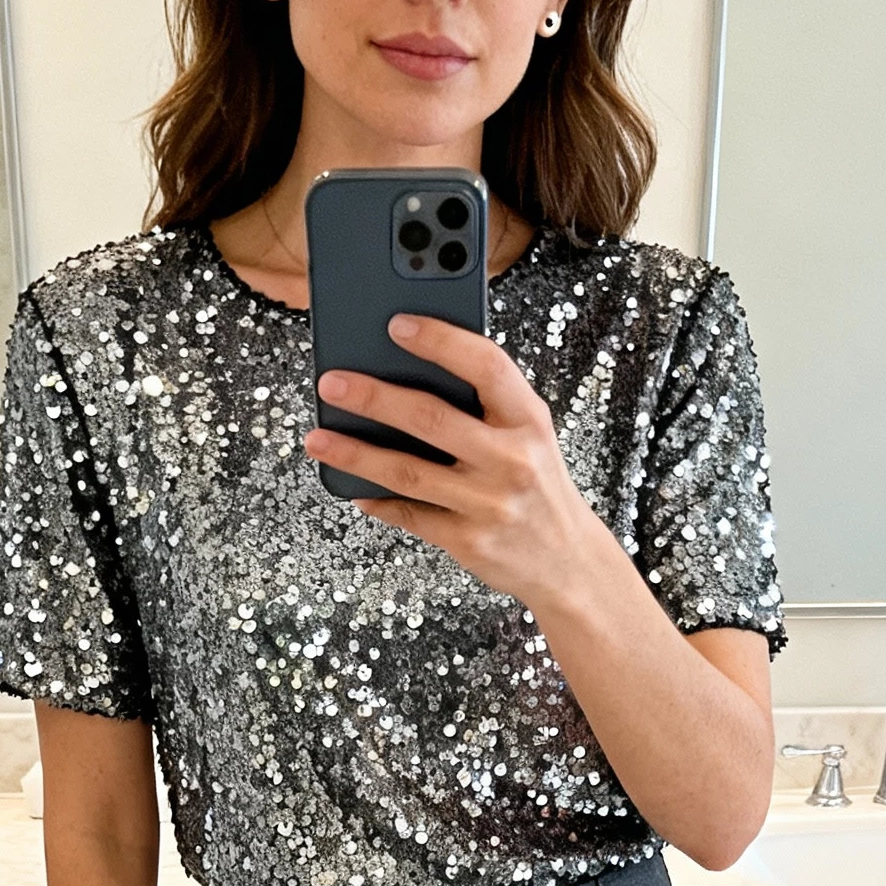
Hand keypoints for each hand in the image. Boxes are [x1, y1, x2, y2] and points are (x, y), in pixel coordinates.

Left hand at [304, 314, 602, 608]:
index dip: (440, 341)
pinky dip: (377, 500)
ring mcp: (488, 504)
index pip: (485, 366)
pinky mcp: (468, 541)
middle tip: (331, 384)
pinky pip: (410, 515)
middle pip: (431, 419)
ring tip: (318, 439)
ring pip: (408, 472)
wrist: (567, 561)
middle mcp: (511, 460)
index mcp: (529, 420)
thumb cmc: (538, 486)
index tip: (397, 324)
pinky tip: (352, 486)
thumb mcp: (530, 435)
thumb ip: (486, 405)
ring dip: (356, 453)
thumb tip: (409, 372)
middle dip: (373, 398)